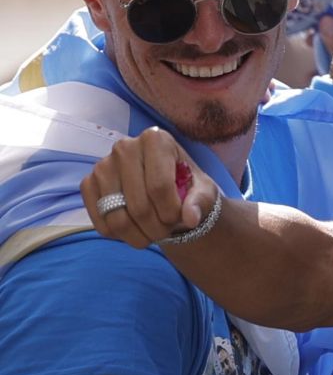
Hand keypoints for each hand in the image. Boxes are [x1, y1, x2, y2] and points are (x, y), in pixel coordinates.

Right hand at [81, 127, 216, 247]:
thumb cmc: (186, 185)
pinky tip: (134, 230)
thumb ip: (200, 202)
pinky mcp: (88, 184)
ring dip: (138, 236)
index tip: (181, 219)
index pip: (159, 186)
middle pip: (138, 205)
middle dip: (156, 228)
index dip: (171, 212)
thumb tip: (191, 218)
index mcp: (155, 139)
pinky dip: (119, 235)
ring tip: (153, 234)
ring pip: (117, 217)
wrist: (165, 188)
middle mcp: (124, 147)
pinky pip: (100, 222)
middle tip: (166, 231)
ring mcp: (102, 166)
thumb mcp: (203, 190)